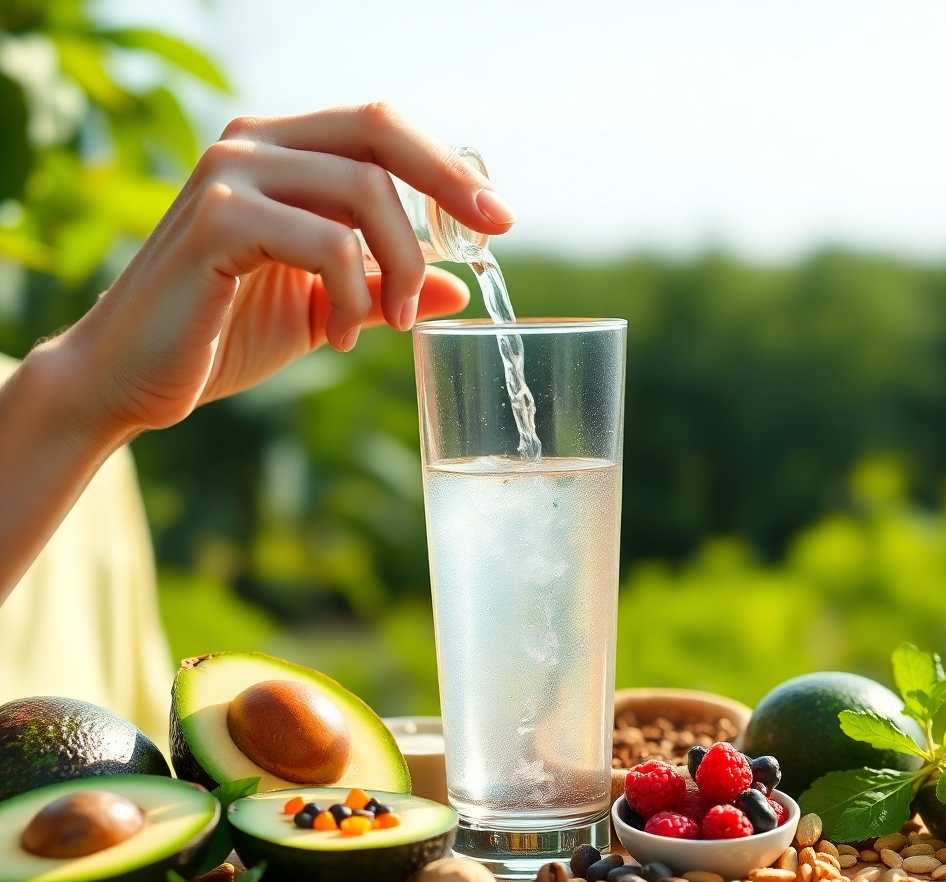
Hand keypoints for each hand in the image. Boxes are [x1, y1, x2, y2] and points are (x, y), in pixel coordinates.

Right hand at [61, 103, 514, 432]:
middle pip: (380, 134)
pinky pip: (327, 245)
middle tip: (486, 245)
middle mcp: (255, 144)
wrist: (136, 376)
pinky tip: (338, 337)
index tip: (497, 220)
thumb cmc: (224, 334)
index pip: (380, 130)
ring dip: (398, 269)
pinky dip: (353, 298)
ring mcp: (232, 174)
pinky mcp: (219, 220)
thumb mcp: (322, 307)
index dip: (447, 169)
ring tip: (387, 324)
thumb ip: (382, 285)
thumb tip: (455, 285)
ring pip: (365, 194)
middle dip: (448, 188)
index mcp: (280, 152)